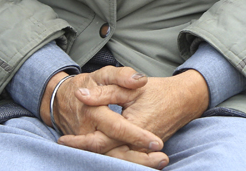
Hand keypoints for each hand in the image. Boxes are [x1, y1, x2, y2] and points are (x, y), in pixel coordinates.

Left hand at [58, 68, 209, 163]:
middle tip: (63, 144)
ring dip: (95, 153)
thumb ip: (104, 93)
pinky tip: (97, 149)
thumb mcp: (130, 87)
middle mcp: (137, 143)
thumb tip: (80, 94)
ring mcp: (142, 149)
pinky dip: (110, 153)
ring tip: (75, 147)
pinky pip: (124, 155)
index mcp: (131, 127)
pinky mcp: (144, 149)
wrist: (183, 100)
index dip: (80, 141)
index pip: (101, 140)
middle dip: (84, 150)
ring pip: (114, 156)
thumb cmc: (157, 91)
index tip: (62, 139)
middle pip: (106, 153)